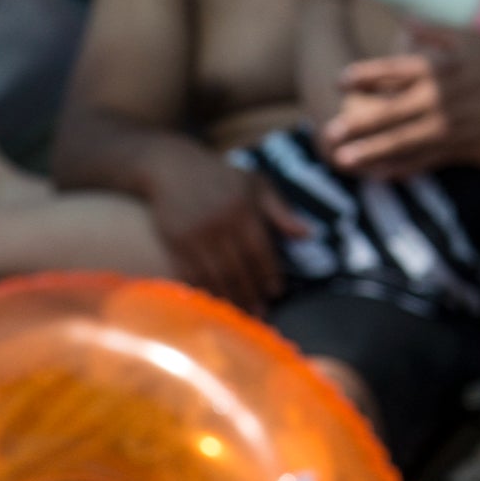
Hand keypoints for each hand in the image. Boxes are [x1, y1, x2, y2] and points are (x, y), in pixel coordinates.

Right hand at [142, 147, 286, 309]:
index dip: (269, 274)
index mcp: (243, 209)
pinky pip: (191, 274)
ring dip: (229, 298)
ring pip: (216, 275)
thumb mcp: (255, 185)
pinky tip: (214, 300)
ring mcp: (195, 234)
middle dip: (251, 293)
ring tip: (241, 312)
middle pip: (238, 269)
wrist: (171, 167)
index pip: (260, 251)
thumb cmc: (220, 177)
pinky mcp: (175, 242)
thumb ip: (280, 211)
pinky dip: (204, 290)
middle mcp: (220, 223)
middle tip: (261, 313)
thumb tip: (307, 235)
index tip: (276, 292)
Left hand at [319, 32, 479, 180]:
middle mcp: (440, 98)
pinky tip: (376, 174)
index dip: (366, 74)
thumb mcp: (471, 40)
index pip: (396, 69)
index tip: (339, 80)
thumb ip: (434, 30)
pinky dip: (398, 168)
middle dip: (359, 122)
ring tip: (344, 160)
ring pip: (404, 141)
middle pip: (392, 110)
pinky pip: (423, 161)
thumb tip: (403, 18)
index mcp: (440, 67)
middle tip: (328, 131)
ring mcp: (448, 126)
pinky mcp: (457, 149)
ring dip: (372, 151)